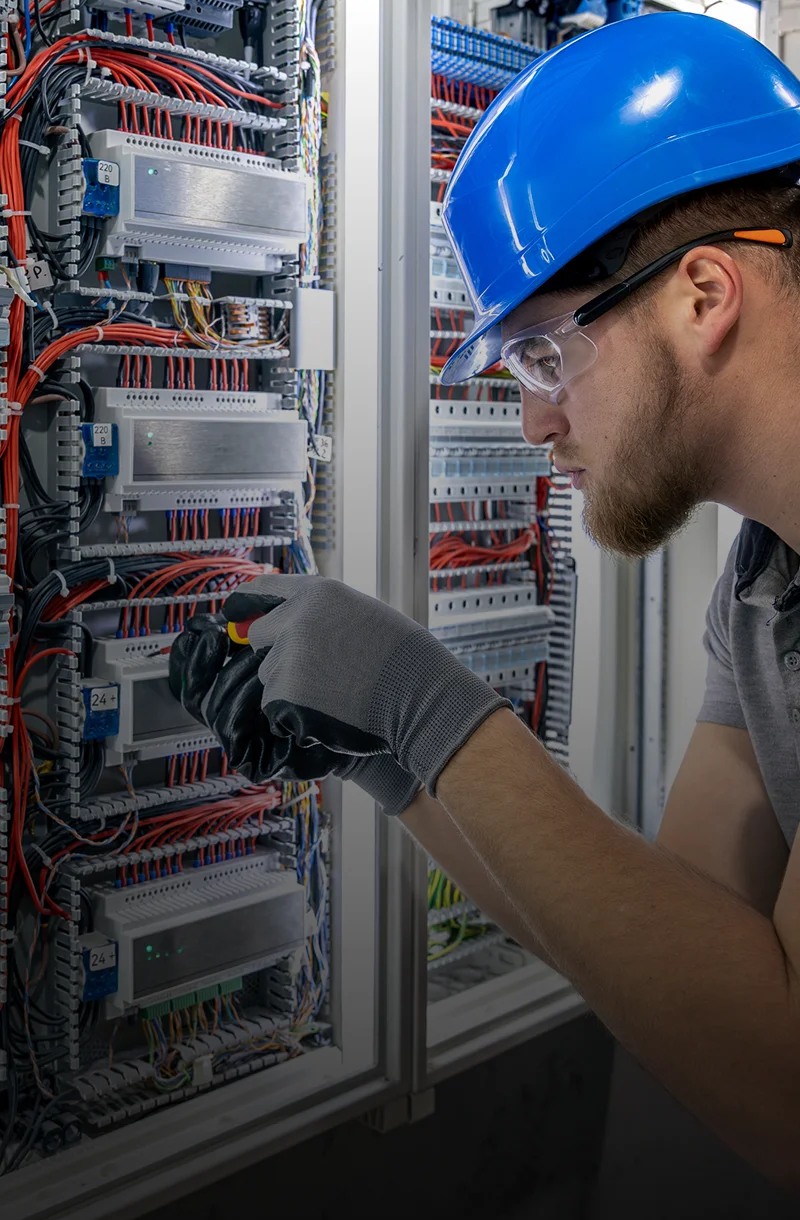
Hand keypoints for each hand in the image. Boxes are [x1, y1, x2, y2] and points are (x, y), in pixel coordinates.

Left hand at [220, 574, 508, 795]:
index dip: (245, 600)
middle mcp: (295, 619)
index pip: (265, 588)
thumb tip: (291, 623)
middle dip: (274, 653)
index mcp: (317, 593)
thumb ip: (323, 615)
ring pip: (269, 676)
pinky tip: (330, 712)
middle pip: (259, 637)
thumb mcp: (362, 614)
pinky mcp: (283, 695)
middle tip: (309, 670)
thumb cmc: (403, 660)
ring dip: (290, 688)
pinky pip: (276, 708)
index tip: (232, 609)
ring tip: (335, 693)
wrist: (419, 697)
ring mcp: (287, 658)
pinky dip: (295, 716)